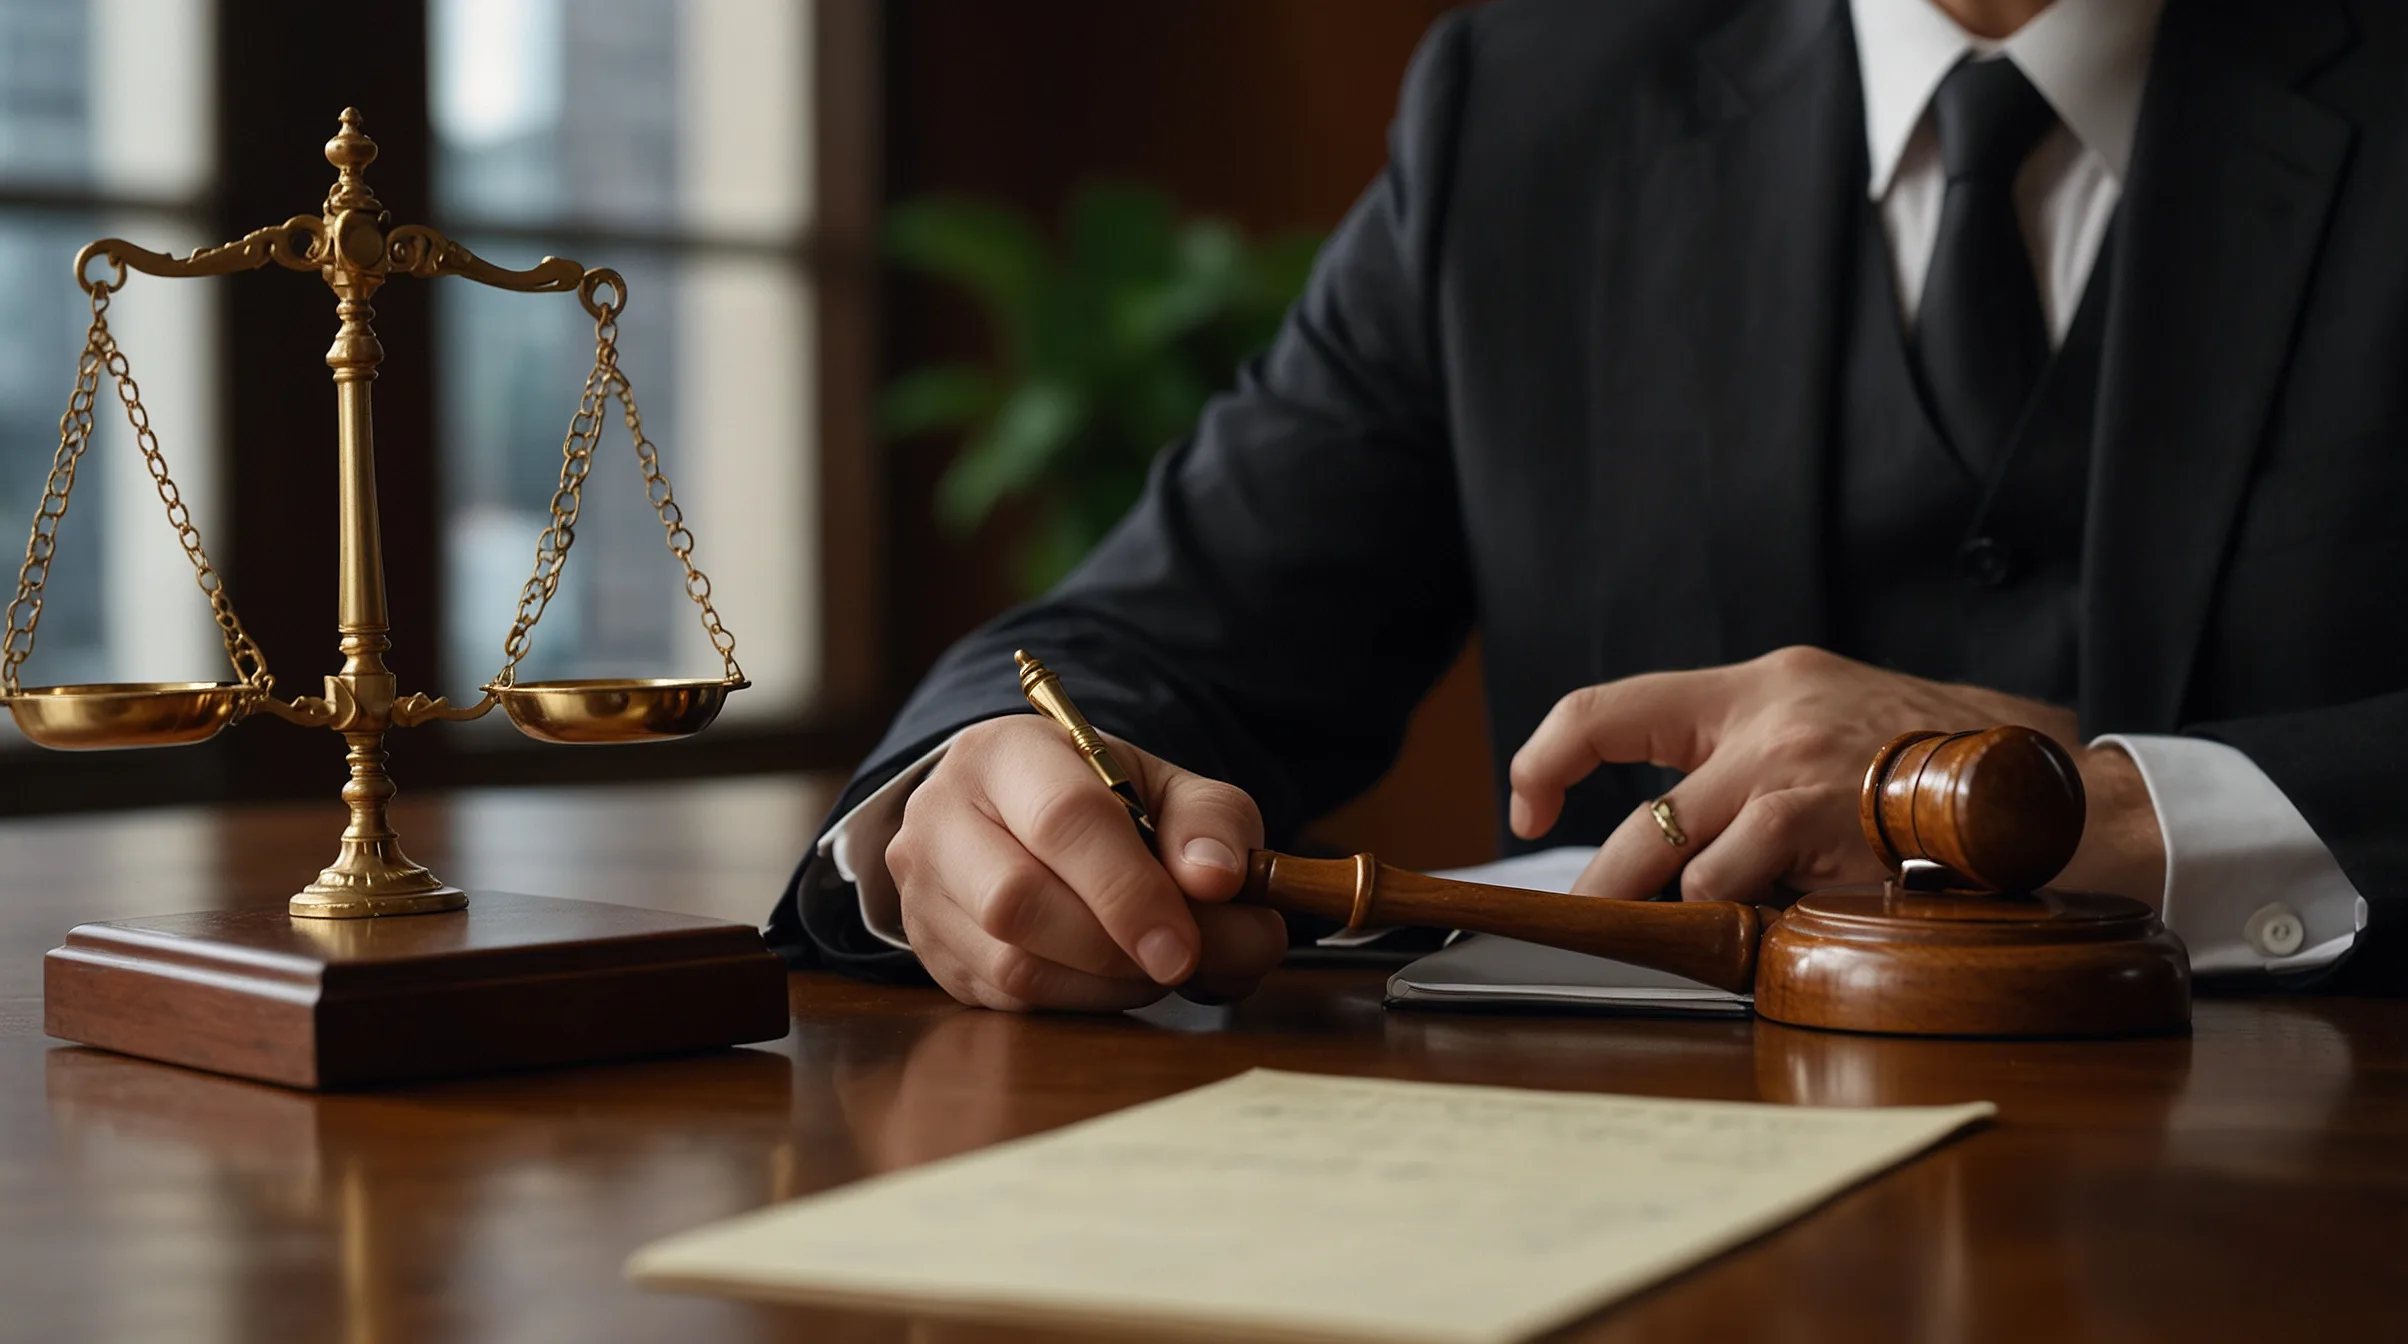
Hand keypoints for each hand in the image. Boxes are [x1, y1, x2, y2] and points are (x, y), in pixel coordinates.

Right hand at [888, 716, 1286, 1010]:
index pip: (1061, 821)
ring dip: (1106, 984)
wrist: (1017, 816)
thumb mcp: (1166, 786)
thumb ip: (1209, 822)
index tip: (1185, 947)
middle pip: (1016, 901)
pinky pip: (1009, 1003)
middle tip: (1185, 960)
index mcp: (1005, 752)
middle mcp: (942, 816)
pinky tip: (1116, 976)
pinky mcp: (932, 954)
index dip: (1128, 891)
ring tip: (1157, 963)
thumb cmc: (1103, 798)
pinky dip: (1081, 1002)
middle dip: (1115, 947)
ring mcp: (923, 891)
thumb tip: (1217, 879)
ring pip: (1011, 965)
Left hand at [1507, 646, 2164, 904]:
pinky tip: (1757, 934)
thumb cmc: (1949, 765)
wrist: (2049, 785)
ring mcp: (1787, 768)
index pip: (1609, 705)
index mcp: (1762, 683)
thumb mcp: (1840, 724)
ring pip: (1671, 856)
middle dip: (1596, 878)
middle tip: (1578, 918)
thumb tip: (1683, 834)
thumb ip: (1760, 759)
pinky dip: (1730, 920)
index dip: (1547, 758)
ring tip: (1672, 939)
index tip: (1530, 806)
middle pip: (1629, 803)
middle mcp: (1765, 714)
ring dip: (1665, 910)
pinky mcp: (1815, 821)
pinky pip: (1730, 885)